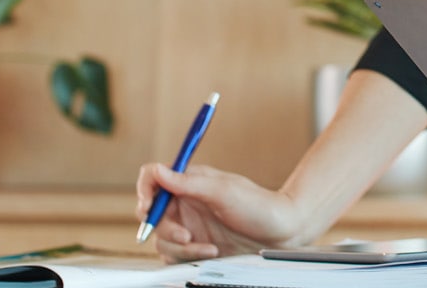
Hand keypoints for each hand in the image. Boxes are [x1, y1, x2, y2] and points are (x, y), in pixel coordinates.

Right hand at [135, 162, 303, 262]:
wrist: (281, 233)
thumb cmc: (259, 207)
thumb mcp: (223, 191)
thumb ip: (188, 182)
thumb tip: (157, 170)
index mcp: (190, 182)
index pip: (152, 179)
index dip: (145, 191)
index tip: (148, 206)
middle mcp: (185, 203)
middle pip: (151, 214)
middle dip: (165, 228)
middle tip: (185, 235)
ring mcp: (189, 225)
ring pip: (161, 239)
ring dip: (180, 247)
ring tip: (207, 247)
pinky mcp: (194, 246)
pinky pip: (174, 255)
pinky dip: (188, 257)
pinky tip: (211, 252)